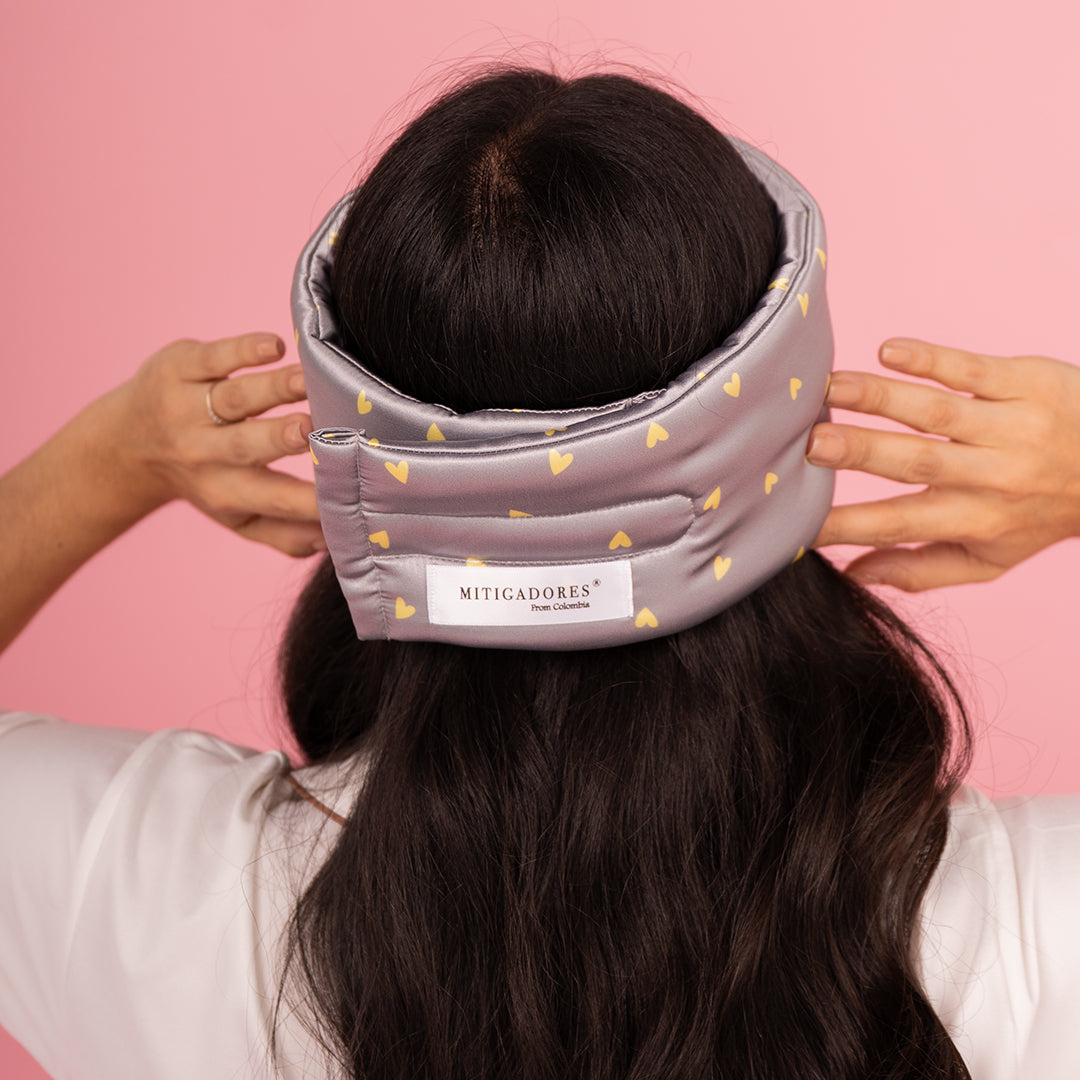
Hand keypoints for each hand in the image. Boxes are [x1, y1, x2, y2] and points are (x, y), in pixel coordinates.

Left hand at [119, 332, 322, 556]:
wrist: (127, 446)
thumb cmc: (205, 481)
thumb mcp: (239, 519)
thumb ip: (288, 536)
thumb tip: (338, 537)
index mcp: (229, 494)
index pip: (279, 500)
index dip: (316, 497)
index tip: (354, 487)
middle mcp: (207, 454)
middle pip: (248, 445)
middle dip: (281, 437)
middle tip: (312, 429)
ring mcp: (190, 409)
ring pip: (237, 398)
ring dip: (274, 388)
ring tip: (308, 379)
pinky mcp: (180, 368)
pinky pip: (214, 357)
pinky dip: (244, 350)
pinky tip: (275, 347)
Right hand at [809, 338, 1079, 590]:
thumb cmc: (1042, 514)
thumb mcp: (989, 559)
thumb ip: (920, 569)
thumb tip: (853, 574)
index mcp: (975, 521)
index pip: (900, 524)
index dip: (848, 525)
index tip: (798, 522)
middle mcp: (993, 476)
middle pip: (916, 463)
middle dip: (859, 452)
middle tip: (809, 443)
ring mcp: (1012, 426)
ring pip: (937, 412)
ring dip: (880, 398)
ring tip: (830, 387)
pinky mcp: (1028, 382)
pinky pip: (973, 370)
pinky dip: (931, 359)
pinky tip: (889, 351)